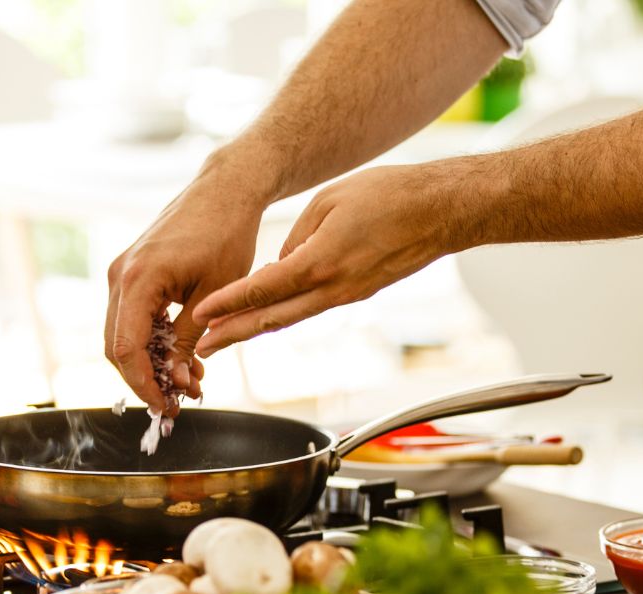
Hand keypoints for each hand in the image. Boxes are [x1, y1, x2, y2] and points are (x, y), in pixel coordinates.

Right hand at [105, 168, 265, 412]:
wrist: (225, 190)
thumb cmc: (227, 234)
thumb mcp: (215, 295)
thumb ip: (190, 339)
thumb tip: (177, 381)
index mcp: (138, 279)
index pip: (126, 348)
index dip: (143, 384)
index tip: (167, 407)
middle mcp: (120, 275)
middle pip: (116, 347)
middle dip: (145, 379)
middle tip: (179, 401)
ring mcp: (122, 272)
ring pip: (123, 335)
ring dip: (150, 363)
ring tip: (189, 381)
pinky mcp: (132, 272)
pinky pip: (132, 317)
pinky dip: (152, 342)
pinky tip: (182, 357)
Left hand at [192, 161, 479, 356]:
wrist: (441, 211)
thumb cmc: (390, 195)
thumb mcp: (329, 200)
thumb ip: (297, 235)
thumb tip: (278, 264)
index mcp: (321, 262)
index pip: (264, 288)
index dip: (229, 304)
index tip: (200, 315)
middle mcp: (333, 288)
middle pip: (272, 318)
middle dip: (233, 334)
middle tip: (201, 348)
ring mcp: (347, 295)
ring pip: (292, 318)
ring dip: (255, 329)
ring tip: (224, 338)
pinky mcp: (358, 293)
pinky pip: (313, 307)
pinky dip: (284, 314)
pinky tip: (266, 315)